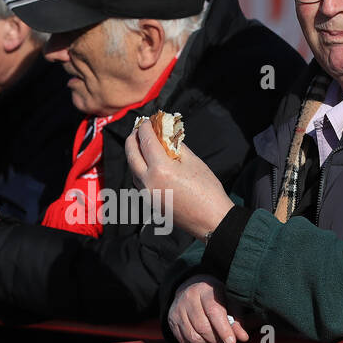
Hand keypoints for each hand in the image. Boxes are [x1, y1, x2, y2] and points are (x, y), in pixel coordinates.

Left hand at [126, 120, 233, 239]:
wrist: (211, 221)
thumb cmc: (207, 190)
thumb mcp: (193, 162)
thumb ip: (176, 146)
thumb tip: (167, 135)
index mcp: (160, 169)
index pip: (147, 142)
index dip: (145, 128)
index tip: (147, 120)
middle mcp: (148, 182)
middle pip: (131, 155)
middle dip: (133, 139)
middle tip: (138, 129)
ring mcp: (147, 194)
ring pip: (133, 169)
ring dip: (134, 154)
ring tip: (141, 144)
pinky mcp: (150, 203)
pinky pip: (138, 182)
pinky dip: (139, 169)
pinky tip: (146, 164)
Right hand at [168, 274, 248, 342]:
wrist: (191, 288)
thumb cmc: (216, 297)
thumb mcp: (229, 303)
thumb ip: (237, 320)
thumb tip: (243, 337)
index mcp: (205, 289)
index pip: (213, 311)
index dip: (223, 329)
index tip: (231, 342)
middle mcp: (188, 297)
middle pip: (202, 326)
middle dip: (217, 339)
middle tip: (225, 342)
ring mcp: (177, 309)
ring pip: (193, 336)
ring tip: (215, 340)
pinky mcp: (171, 320)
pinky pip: (185, 341)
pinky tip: (204, 341)